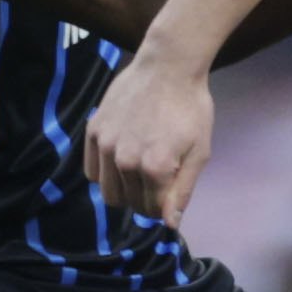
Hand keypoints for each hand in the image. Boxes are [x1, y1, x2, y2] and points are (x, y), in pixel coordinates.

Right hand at [84, 46, 215, 221]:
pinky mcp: (94, 131)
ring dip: (124, 189)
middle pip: (130, 203)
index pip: (152, 211)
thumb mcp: (200, 152)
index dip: (163, 207)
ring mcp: (106, 145)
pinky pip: (92, 171)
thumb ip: (183, 191)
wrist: (168, 66)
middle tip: (156, 179)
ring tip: (138, 170)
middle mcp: (126, 160)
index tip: (169, 192)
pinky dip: (105, 173)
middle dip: (144, 199)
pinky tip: (120, 158)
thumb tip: (169, 224)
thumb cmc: (191, 108)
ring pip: (108, 192)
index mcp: (156, 168)